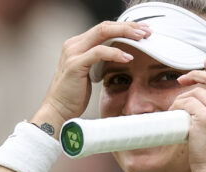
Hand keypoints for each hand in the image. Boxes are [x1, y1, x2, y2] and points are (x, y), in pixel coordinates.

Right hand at [32, 21, 150, 132]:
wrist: (57, 111)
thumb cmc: (74, 96)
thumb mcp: (90, 73)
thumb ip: (100, 61)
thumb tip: (119, 55)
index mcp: (78, 44)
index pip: (104, 28)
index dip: (124, 27)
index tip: (143, 30)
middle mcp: (74, 44)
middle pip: (105, 26)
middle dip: (128, 27)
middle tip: (147, 31)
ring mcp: (73, 53)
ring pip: (103, 33)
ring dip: (125, 34)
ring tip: (143, 39)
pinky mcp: (75, 64)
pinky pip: (98, 52)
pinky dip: (115, 53)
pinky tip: (128, 58)